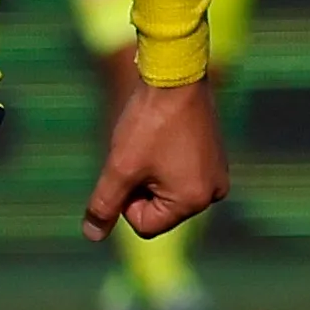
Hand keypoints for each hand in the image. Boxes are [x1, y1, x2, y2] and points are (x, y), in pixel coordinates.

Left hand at [84, 70, 226, 243]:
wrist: (176, 74)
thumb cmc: (148, 122)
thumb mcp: (119, 167)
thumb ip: (104, 205)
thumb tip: (92, 235)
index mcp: (194, 201)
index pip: (144, 225)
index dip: (126, 198)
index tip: (131, 165)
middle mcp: (214, 193)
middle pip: (158, 211)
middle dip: (141, 185)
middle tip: (143, 150)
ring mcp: (218, 174)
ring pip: (167, 191)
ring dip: (152, 173)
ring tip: (155, 140)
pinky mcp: (215, 158)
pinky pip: (181, 174)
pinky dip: (166, 161)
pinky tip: (167, 135)